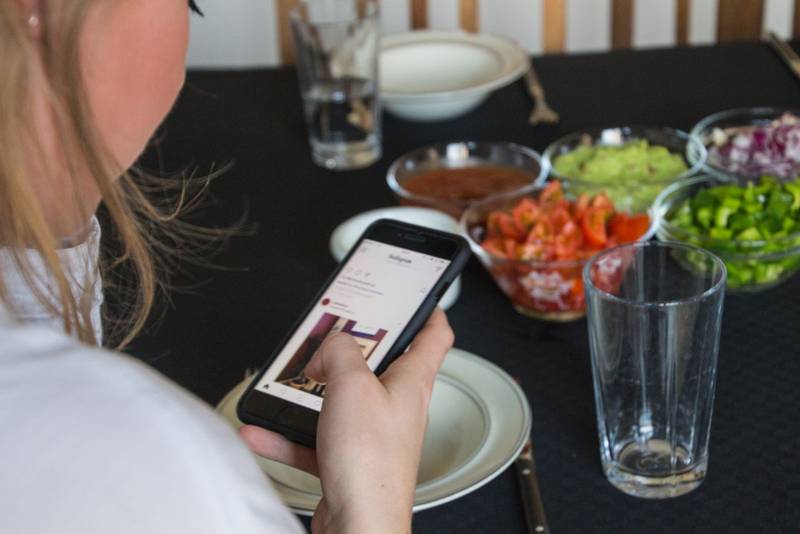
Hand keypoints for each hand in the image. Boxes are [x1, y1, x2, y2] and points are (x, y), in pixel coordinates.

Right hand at [239, 308, 453, 533]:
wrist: (360, 527)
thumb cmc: (371, 464)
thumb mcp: (352, 386)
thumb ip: (341, 352)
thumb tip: (332, 345)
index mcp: (412, 382)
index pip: (435, 337)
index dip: (428, 311)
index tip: (415, 298)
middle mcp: (397, 407)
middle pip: (381, 366)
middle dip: (352, 350)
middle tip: (331, 337)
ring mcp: (373, 434)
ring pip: (341, 402)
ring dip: (311, 395)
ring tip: (288, 385)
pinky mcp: (350, 459)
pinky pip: (316, 439)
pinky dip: (289, 436)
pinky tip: (263, 432)